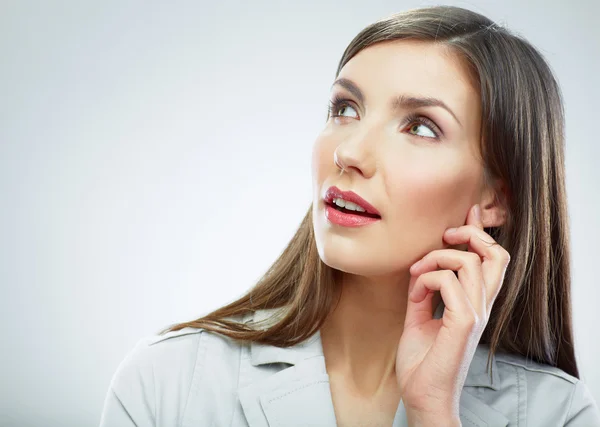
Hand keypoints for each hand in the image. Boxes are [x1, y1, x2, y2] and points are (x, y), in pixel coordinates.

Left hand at [395, 204, 510, 424]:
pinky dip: (426, 280)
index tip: (469, 212)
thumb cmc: (422, 361)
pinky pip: (449, 282)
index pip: (491, 261)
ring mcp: (475, 314)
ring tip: (416, 274)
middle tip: (443, 237)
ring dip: (435, 258)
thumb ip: (423, 293)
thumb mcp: (420, 318)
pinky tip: (415, 295)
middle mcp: (482, 306)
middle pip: (496, 255)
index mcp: (475, 304)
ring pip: (468, 262)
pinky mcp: (463, 323)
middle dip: (469, 234)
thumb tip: (419, 271)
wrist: (423, 395)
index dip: (481, 232)